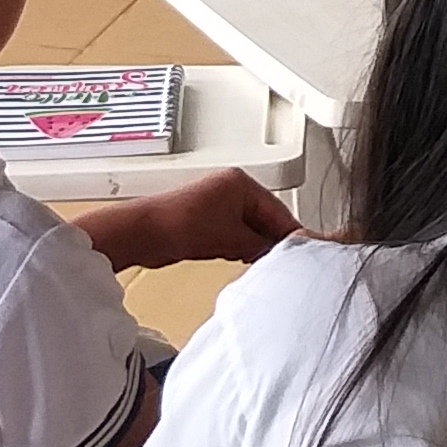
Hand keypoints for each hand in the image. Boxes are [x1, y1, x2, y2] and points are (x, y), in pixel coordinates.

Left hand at [104, 168, 295, 269]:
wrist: (143, 234)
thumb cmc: (177, 223)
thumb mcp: (231, 238)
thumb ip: (261, 245)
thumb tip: (280, 253)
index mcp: (240, 182)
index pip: (278, 210)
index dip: (291, 234)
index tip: (303, 251)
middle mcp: (230, 190)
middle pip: (266, 219)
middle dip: (273, 241)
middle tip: (284, 262)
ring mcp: (218, 205)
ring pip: (251, 229)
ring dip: (256, 246)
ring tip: (262, 263)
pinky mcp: (208, 222)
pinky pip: (235, 235)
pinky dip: (242, 248)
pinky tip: (243, 260)